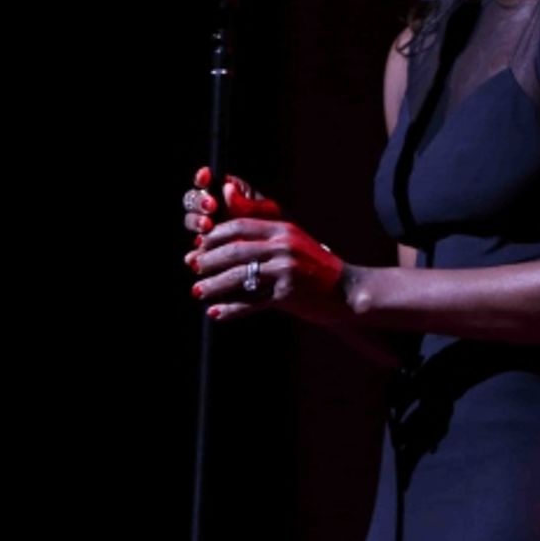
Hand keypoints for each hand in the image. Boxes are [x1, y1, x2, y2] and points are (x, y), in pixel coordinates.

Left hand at [183, 166, 349, 324]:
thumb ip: (267, 236)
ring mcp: (286, 270)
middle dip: (208, 259)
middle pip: (235, 250)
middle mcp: (283, 246)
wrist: (347, 290)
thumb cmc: (316, 267)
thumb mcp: (294, 242)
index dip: (215, 236)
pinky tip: (216, 313)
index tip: (200, 245)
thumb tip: (231, 237)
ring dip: (214, 285)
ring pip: (239, 276)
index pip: (239, 226)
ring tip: (197, 291)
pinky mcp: (287, 294)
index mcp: (282, 229)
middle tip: (192, 266)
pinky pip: (251, 302)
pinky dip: (231, 309)